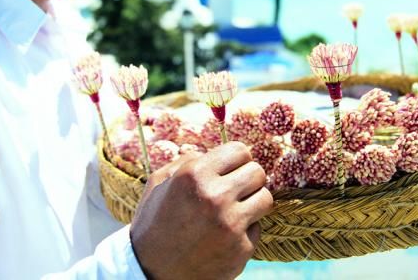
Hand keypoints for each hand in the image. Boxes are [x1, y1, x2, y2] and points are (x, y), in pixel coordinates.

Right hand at [129, 141, 272, 279]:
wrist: (151, 273)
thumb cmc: (153, 224)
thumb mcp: (159, 183)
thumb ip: (186, 161)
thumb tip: (210, 152)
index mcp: (195, 175)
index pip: (240, 150)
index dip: (237, 158)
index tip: (232, 168)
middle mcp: (216, 196)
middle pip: (258, 172)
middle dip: (247, 178)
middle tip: (235, 188)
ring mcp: (231, 224)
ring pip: (266, 198)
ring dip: (253, 202)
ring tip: (236, 208)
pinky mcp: (241, 249)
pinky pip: (258, 227)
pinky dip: (246, 229)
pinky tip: (226, 234)